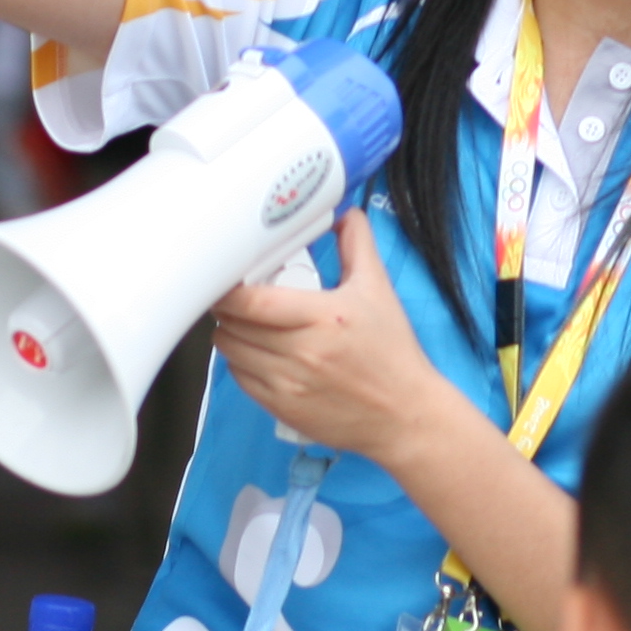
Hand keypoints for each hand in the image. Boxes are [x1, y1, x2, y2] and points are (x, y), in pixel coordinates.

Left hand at [206, 211, 463, 461]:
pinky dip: (241, 362)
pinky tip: (258, 352)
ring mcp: (288, 384)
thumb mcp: (378, 291)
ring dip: (232, 333)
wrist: (404, 415)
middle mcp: (302, 353)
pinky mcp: (282, 408)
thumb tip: (345, 216)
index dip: (228, 290)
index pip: (254, 302)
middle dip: (228, 308)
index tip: (225, 278)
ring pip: (232, 352)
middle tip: (237, 296)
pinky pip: (241, 379)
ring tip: (248, 323)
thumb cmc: (392, 354)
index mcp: (323, 317)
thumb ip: (357, 247)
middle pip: (234, 325)